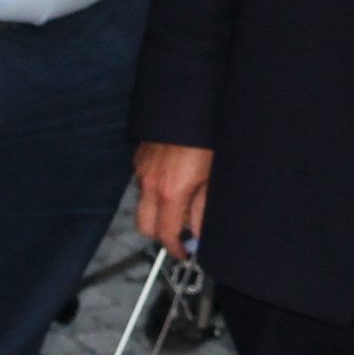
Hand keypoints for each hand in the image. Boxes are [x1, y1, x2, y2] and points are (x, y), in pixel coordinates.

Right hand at [134, 141, 213, 260]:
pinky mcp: (140, 157)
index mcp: (171, 191)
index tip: (186, 252)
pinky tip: (175, 180)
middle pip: (145, 226)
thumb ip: (204, 208)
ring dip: (158, 211)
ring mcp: (141, 169)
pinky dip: (155, 191)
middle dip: (161, 234)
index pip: (166, 234)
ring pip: (142, 204)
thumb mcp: (213, 176)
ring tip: (184, 200)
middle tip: (183, 231)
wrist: (188, 103)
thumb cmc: (206, 136)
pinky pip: (143, 184)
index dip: (176, 248)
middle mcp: (150, 183)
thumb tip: (200, 232)